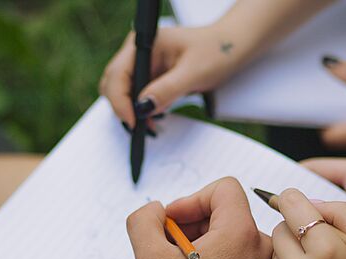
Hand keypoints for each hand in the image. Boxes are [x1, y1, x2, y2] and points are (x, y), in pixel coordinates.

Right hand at [101, 25, 244, 125]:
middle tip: (142, 129)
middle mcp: (139, 52)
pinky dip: (142, 109)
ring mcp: (144, 64)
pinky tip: (156, 117)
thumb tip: (142, 108)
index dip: (120, 101)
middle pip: (113, 84)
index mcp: (145, 43)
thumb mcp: (193, 73)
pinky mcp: (151, 76)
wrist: (232, 47)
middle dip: (123, 108)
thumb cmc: (217, 52)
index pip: (117, 74)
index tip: (134, 123)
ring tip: (152, 126)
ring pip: (123, 92)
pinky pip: (137, 95)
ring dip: (132, 111)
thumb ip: (167, 90)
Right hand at [127, 177, 271, 258]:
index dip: (190, 199)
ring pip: (227, 234)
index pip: (222, 188)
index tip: (171, 223)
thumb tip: (155, 211)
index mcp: (241, 232)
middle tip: (166, 246)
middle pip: (224, 211)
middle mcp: (259, 246)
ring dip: (198, 241)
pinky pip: (233, 256)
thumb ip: (144, 221)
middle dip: (190, 221)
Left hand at [267, 190, 345, 258]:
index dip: (293, 200)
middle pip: (279, 229)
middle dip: (295, 230)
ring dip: (290, 257)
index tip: (293, 202)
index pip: (291, 205)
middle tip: (316, 246)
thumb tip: (310, 201)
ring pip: (274, 255)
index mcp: (327, 251)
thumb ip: (343, 214)